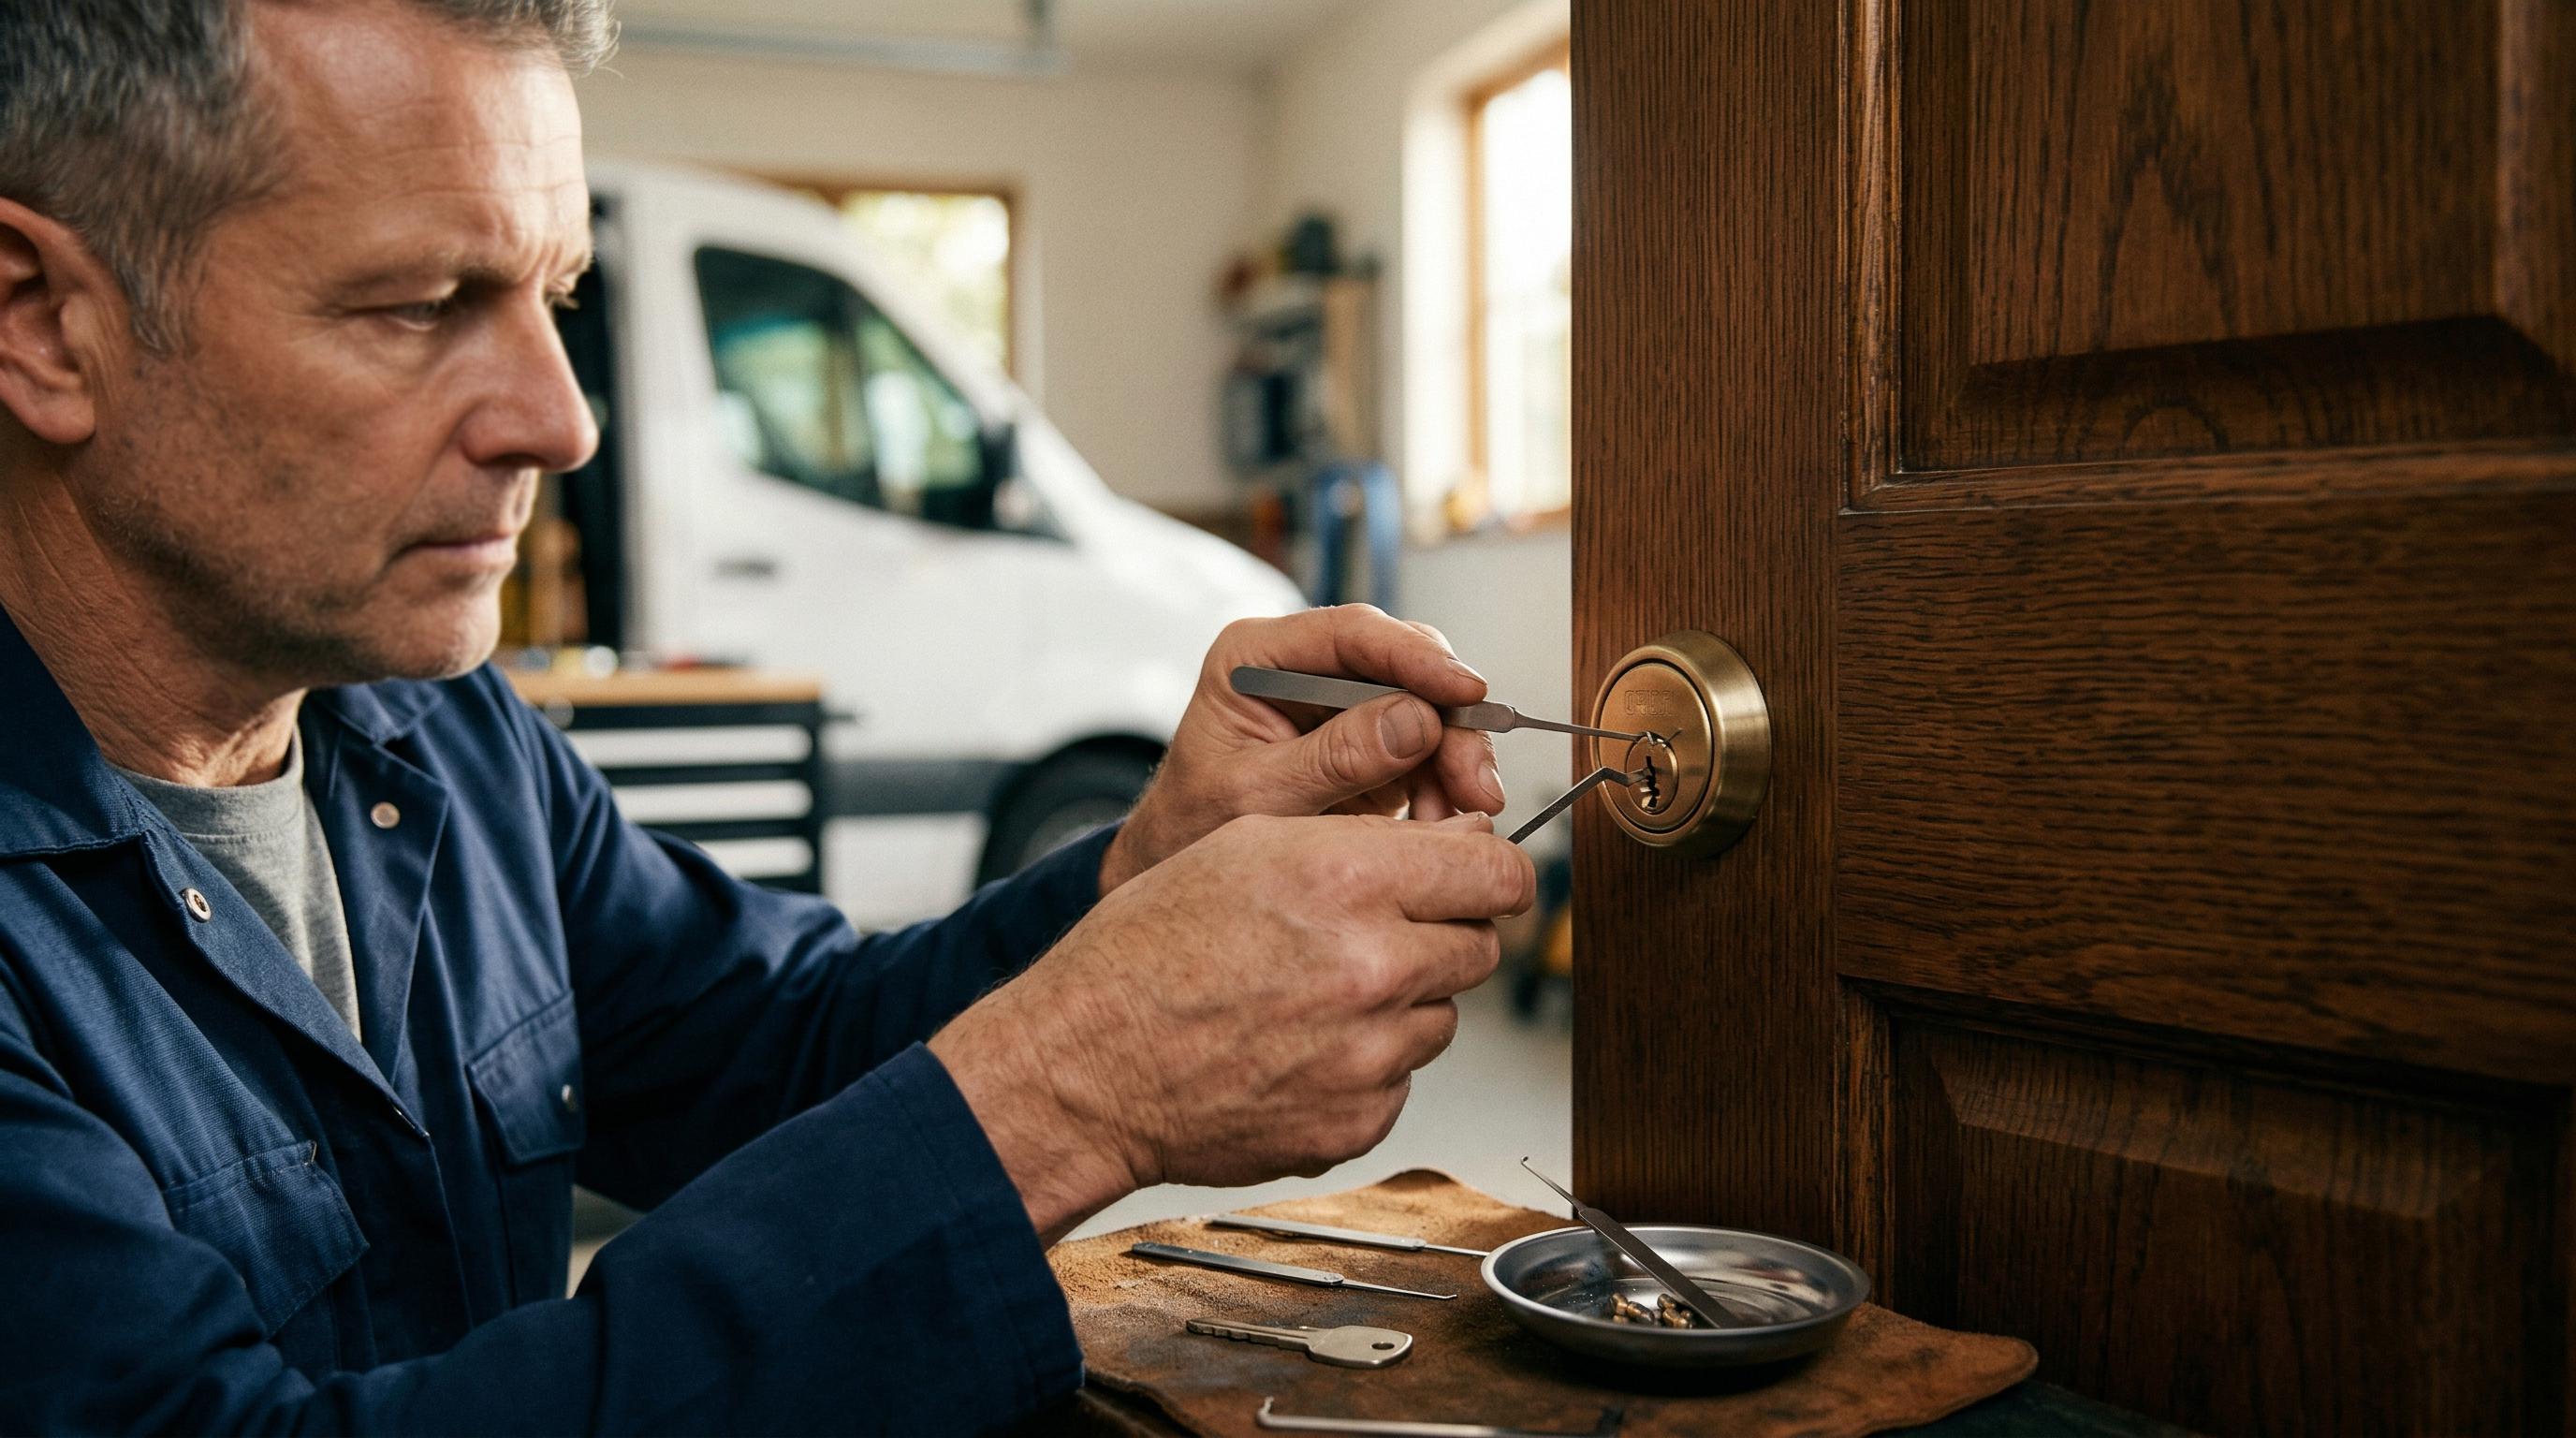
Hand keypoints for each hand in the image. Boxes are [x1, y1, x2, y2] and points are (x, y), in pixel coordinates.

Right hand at [931, 811, 1535, 1242]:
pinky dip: (1365, 1067)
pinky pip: (1400, 1081)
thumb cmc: (1148, 952)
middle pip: (1480, 946)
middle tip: (1375, 936)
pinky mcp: (1359, 1120)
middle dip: (1442, 935)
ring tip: (1313, 997)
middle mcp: (1372, 967)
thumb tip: (1463, 843)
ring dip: (1400, 1004)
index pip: (1497, 872)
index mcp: (1348, 880)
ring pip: (1441, 1017)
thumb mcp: (1248, 845)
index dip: (1492, 872)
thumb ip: (1368, 841)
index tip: (1479, 877)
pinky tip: (1297, 1049)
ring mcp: (1370, 1054)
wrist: (1088, 1067)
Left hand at [1100, 606, 1507, 893]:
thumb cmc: (1194, 826)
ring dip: (1457, 761)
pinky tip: (1446, 825)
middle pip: (1403, 666)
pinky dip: (1447, 788)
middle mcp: (1306, 668)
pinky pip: (1429, 751)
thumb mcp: (1255, 797)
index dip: (1416, 657)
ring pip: (1429, 708)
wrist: (1181, 868)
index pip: (1351, 633)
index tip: (1465, 690)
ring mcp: (1342, 705)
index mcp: (1256, 656)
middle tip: (1476, 782)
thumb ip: (1332, 759)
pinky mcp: (1370, 743)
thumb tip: (1416, 720)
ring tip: (1464, 816)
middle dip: (1451, 721)